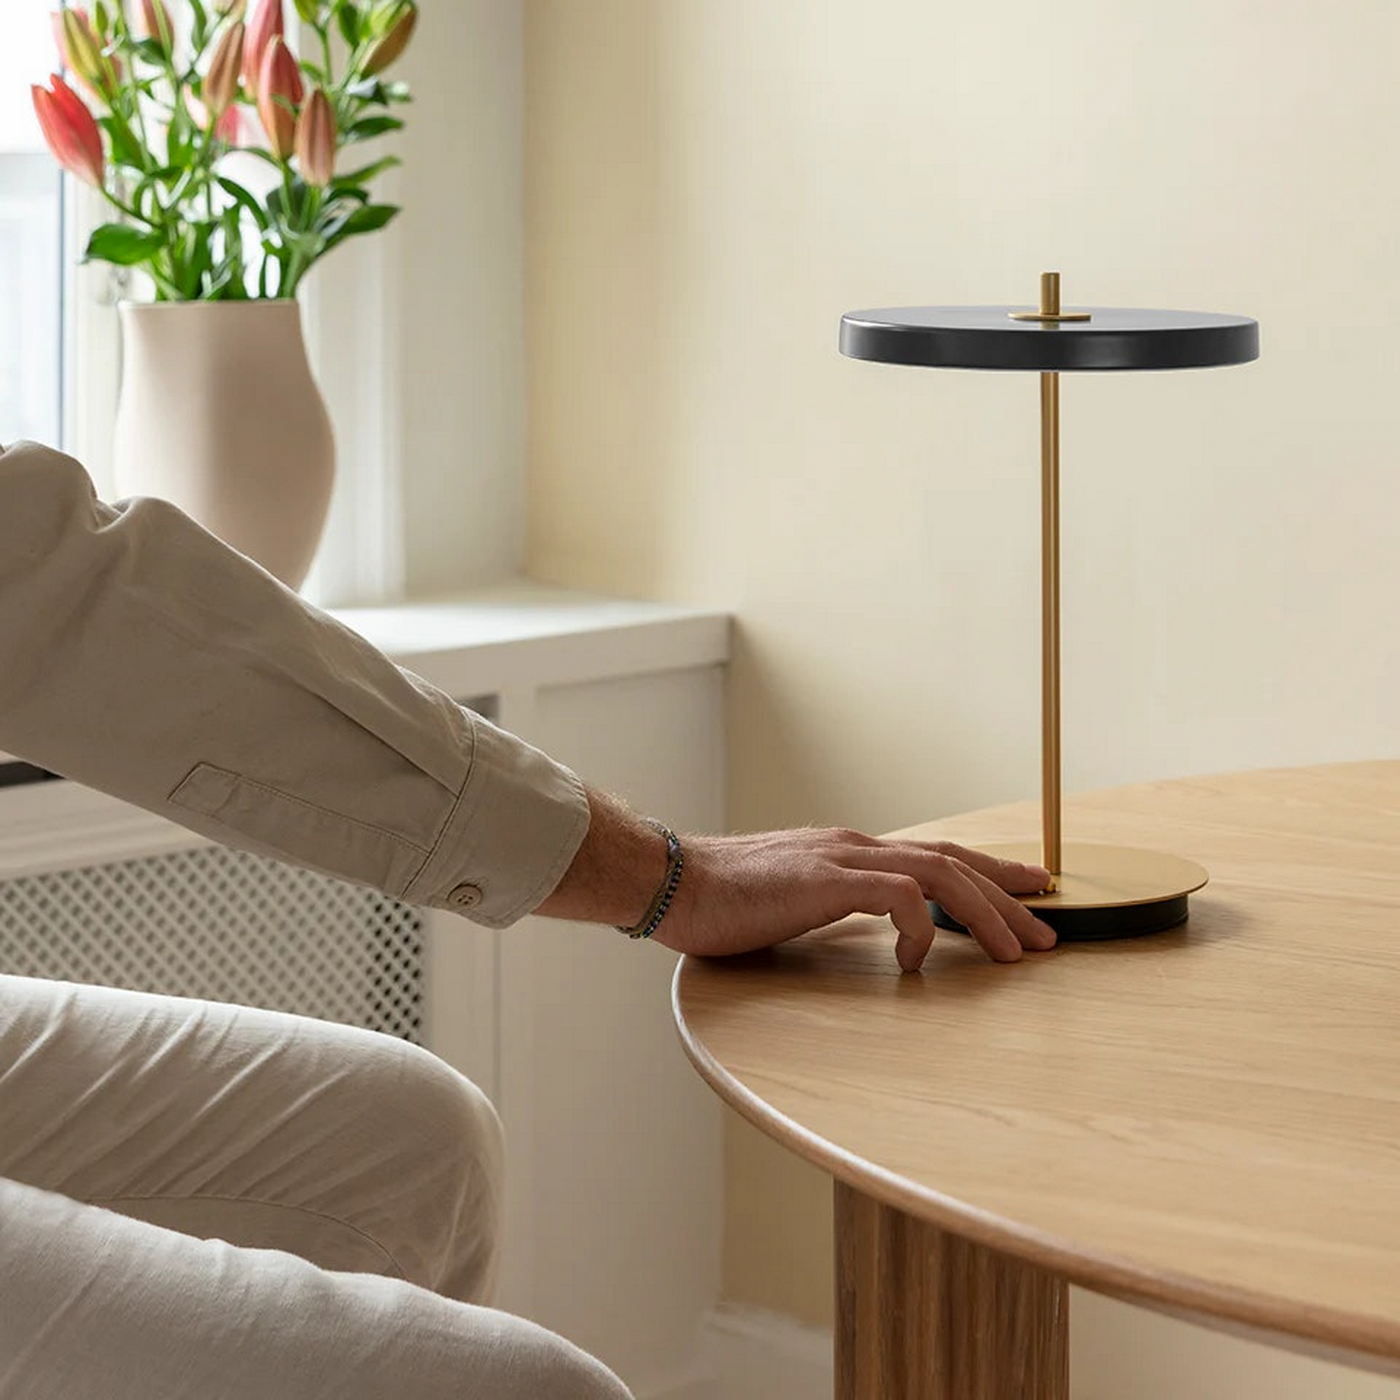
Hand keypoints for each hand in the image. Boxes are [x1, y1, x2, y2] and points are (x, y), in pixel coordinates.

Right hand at [654, 827, 1054, 971]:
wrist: (674, 883)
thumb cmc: (724, 902)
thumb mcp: (795, 904)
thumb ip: (835, 910)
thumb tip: (870, 935)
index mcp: (850, 852)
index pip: (936, 856)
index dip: (988, 873)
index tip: (1028, 892)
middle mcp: (856, 846)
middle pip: (953, 863)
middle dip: (1007, 897)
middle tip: (1046, 933)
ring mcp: (844, 859)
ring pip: (940, 875)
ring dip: (985, 914)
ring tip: (1013, 953)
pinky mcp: (828, 881)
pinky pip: (899, 897)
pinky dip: (920, 929)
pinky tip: (915, 964)